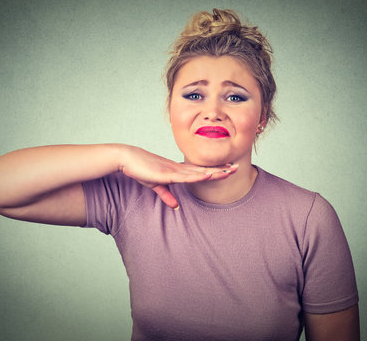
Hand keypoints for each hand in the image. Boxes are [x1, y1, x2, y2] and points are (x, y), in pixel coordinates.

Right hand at [119, 145, 237, 207]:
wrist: (128, 159)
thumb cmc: (141, 169)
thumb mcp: (156, 185)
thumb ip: (167, 195)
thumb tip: (176, 206)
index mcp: (178, 170)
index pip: (200, 170)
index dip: (214, 170)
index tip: (228, 169)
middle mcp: (179, 168)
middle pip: (204, 169)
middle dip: (221, 169)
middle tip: (237, 167)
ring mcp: (174, 170)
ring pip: (199, 172)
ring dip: (215, 171)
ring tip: (230, 171)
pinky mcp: (167, 173)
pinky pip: (186, 176)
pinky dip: (198, 175)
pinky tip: (209, 174)